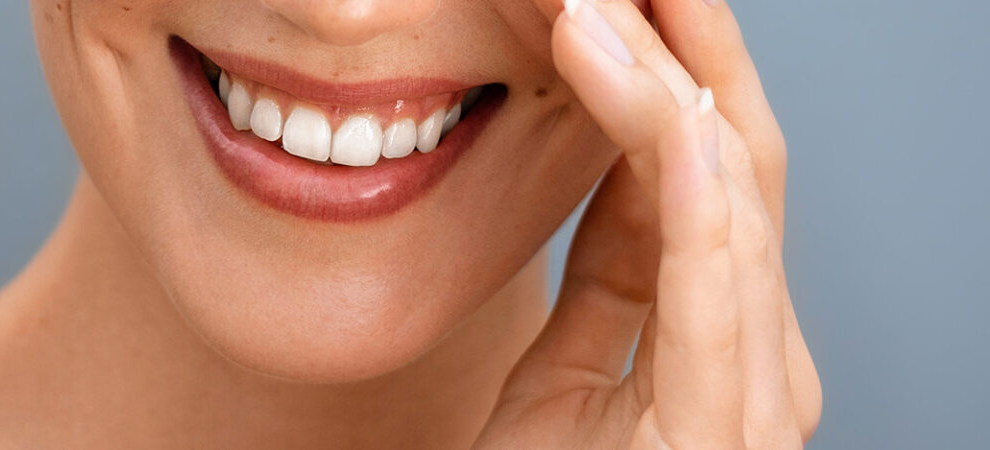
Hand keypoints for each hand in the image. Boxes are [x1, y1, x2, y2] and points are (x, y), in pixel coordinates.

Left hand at [472, 0, 821, 447]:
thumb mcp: (566, 380)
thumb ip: (608, 289)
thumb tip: (626, 174)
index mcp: (738, 355)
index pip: (719, 186)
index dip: (675, 84)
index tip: (625, 7)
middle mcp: (766, 376)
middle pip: (734, 178)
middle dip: (684, 63)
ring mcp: (751, 409)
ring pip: (727, 209)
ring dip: (664, 96)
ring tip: (601, 13)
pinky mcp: (711, 437)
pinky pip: (711, 296)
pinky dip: (694, 197)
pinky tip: (679, 119)